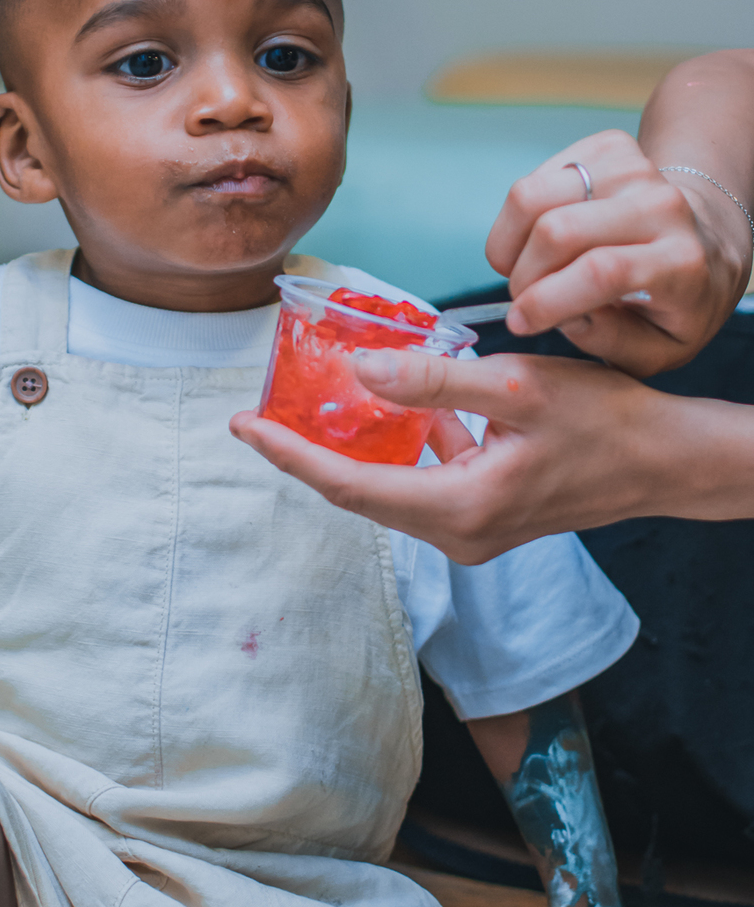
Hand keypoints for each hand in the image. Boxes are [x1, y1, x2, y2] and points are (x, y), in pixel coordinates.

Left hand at [231, 350, 673, 561]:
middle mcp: (457, 535)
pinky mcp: (482, 519)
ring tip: (307, 410)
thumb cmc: (603, 421)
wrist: (662, 461)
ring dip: (350, 453)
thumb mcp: (514, 385)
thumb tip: (359, 371)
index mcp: (460, 507)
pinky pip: (419, 486)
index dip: (291, 456)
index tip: (244, 428)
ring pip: (387, 492)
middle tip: (260, 417)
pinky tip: (390, 410)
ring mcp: (470, 533)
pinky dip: (397, 453)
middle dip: (307, 455)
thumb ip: (432, 380)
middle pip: (358, 495)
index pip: (350, 486)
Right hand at [489, 128, 748, 375]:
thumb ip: (608, 341)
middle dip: (522, 275)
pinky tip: (539, 240)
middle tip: (524, 298)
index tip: (520, 321)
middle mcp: (663, 206)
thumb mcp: (658, 349)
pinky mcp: (608, 148)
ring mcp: (635, 169)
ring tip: (525, 267)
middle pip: (557, 230)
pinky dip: (519, 219)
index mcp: (682, 262)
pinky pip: (532, 180)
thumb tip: (561, 312)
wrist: (704, 242)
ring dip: (510, 242)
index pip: (602, 271)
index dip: (546, 300)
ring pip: (531, 196)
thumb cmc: (674, 303)